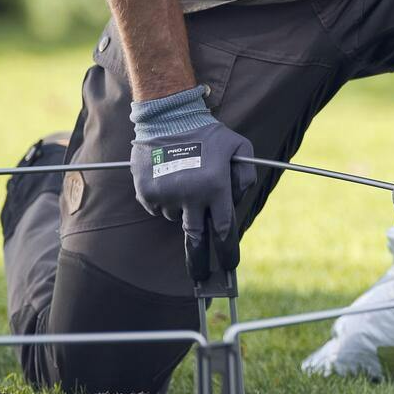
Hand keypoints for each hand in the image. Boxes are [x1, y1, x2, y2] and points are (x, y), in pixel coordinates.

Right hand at [129, 90, 253, 285]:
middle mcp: (191, 195)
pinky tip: (168, 178)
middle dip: (200, 261)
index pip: (223, 230)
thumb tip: (238, 198)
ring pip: (177, 217)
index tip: (229, 267)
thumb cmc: (208, 132)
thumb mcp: (240, 146)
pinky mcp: (147, 192)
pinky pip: (158, 207)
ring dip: (183, 209)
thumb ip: (247, 173)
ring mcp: (167, 195)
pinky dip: (164, 200)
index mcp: (215, 187)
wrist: (168, 116)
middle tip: (202, 277)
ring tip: (184, 181)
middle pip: (196, 238)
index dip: (227, 251)